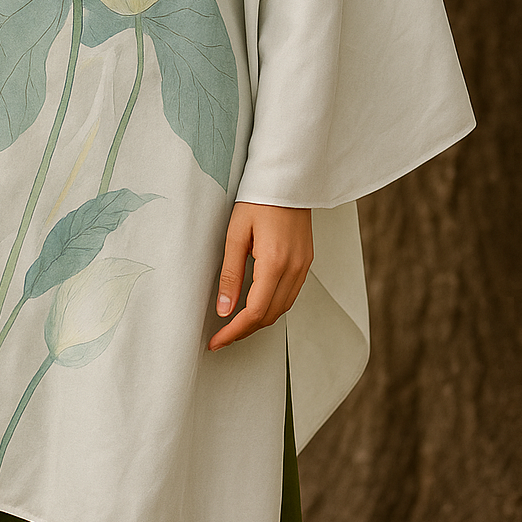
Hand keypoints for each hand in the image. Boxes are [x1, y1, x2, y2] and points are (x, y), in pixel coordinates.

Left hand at [207, 201, 312, 350]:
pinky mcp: (306, 261)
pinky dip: (272, 306)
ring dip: (258, 321)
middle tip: (220, 337)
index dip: (233, 332)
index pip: (254, 312)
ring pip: (282, 308)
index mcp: (275, 263)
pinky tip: (256, 304)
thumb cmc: (257, 200)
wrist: (287, 179)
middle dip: (244, 331)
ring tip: (234, 325)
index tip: (215, 342)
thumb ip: (230, 274)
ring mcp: (303, 266)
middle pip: (269, 315)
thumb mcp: (235, 234)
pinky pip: (290, 295)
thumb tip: (223, 309)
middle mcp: (294, 269)